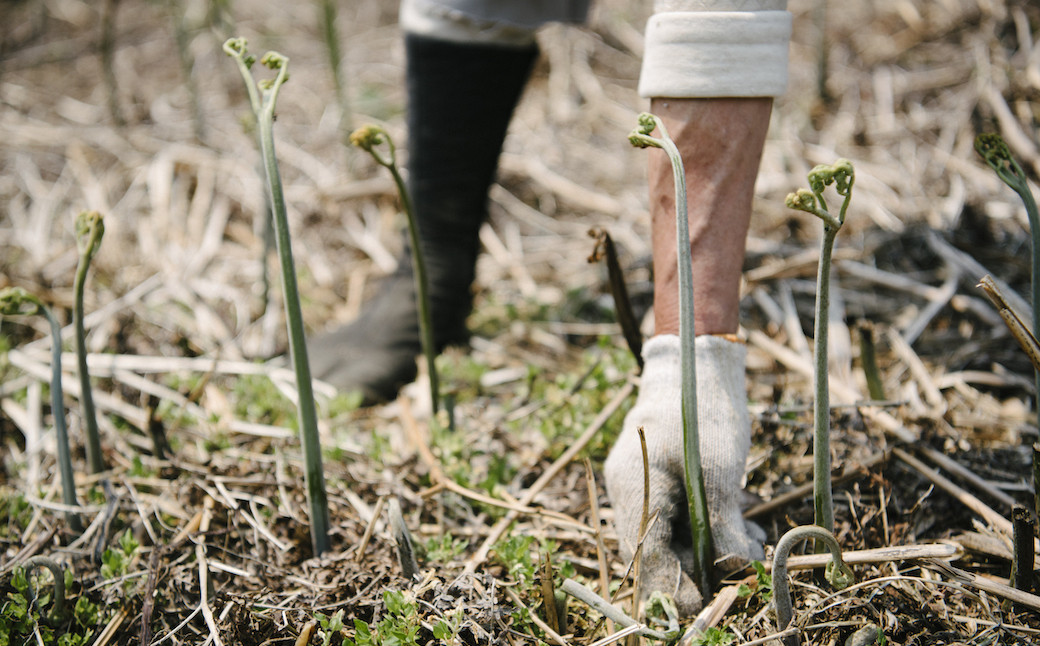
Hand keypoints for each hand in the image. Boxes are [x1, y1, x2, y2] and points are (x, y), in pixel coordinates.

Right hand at [605, 334, 763, 615]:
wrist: (697, 360)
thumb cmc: (703, 409)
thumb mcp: (718, 470)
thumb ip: (721, 526)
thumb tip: (734, 575)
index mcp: (632, 489)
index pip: (644, 558)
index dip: (673, 588)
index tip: (706, 604)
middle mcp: (634, 492)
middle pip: (659, 553)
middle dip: (702, 570)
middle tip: (743, 577)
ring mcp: (649, 486)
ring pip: (678, 538)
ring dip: (716, 551)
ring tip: (755, 545)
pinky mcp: (670, 481)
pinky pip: (688, 519)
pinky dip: (718, 529)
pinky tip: (749, 529)